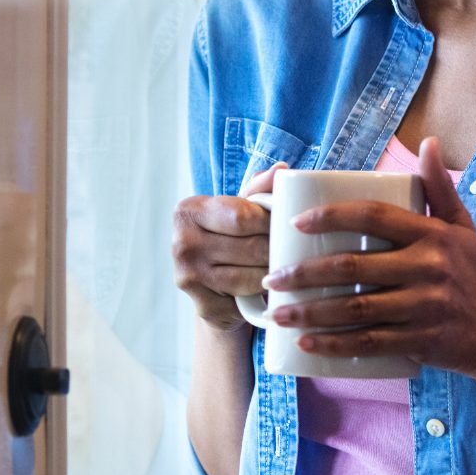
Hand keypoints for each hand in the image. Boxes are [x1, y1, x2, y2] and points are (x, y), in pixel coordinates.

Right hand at [172, 163, 285, 331]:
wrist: (210, 288)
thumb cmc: (229, 238)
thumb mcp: (238, 209)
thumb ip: (258, 188)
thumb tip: (282, 168)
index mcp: (189, 210)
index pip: (242, 216)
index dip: (270, 222)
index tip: (286, 224)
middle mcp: (182, 243)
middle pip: (251, 247)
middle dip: (277, 249)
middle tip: (293, 249)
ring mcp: (189, 276)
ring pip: (251, 275)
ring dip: (273, 273)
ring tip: (285, 266)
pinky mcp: (202, 306)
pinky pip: (247, 299)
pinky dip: (262, 295)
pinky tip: (270, 290)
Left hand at [262, 138, 475, 374]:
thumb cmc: (468, 272)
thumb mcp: (460, 226)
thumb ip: (439, 185)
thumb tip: (427, 142)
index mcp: (430, 234)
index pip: (373, 215)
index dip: (332, 216)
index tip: (296, 223)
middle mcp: (427, 268)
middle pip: (353, 266)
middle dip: (305, 273)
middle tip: (272, 278)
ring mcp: (423, 307)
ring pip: (355, 309)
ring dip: (310, 312)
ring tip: (278, 313)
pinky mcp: (419, 342)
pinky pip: (369, 344)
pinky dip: (335, 345)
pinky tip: (306, 343)